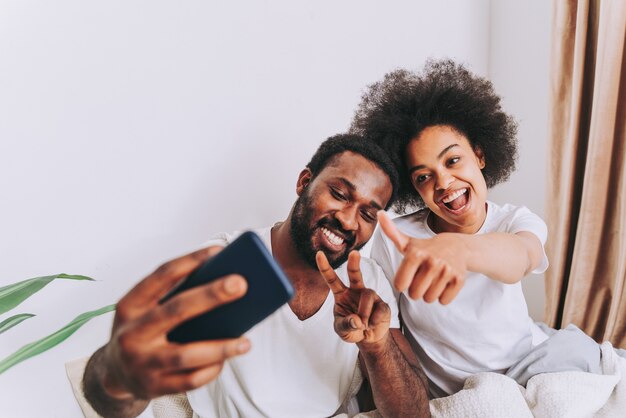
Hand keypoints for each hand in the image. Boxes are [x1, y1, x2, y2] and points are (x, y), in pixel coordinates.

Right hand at [100, 247, 250, 399]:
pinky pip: (189, 380)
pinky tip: (225, 360)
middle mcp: (132, 333)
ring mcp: (141, 362)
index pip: (161, 275)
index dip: (190, 261)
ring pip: (186, 354)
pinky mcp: (153, 387)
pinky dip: (211, 370)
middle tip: (240, 284)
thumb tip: (223, 277)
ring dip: (220, 347)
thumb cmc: (141, 330)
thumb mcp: (145, 308)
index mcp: (131, 305)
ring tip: (245, 341)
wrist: (114, 373)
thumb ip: (174, 294)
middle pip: (176, 310)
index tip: (218, 250)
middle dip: (211, 296)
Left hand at [316, 250, 390, 345]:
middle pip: (354, 273)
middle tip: (354, 253)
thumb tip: (356, 320)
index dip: (325, 267)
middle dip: (354, 263)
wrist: (369, 338)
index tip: (318, 254)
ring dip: (364, 312)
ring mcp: (370, 295)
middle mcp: (355, 290)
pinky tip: (372, 325)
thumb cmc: (351, 330)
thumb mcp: (342, 330)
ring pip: (367, 295)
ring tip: (363, 325)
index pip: (331, 279)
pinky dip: (374, 320)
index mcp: (341, 294)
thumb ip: (346, 325)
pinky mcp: (382, 303)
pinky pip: (379, 308)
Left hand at [378, 210, 465, 303]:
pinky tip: (444, 282)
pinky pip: (444, 301)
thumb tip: (379, 213)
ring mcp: (447, 270)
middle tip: (422, 278)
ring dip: (429, 294)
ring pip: (429, 299)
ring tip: (432, 279)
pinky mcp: (459, 280)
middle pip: (414, 294)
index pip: (400, 285)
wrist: (457, 247)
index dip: (403, 283)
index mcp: (415, 254)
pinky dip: (442, 296)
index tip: (408, 275)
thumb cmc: (425, 248)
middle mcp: (432, 261)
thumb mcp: (408, 242)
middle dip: (416, 290)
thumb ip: (391, 232)